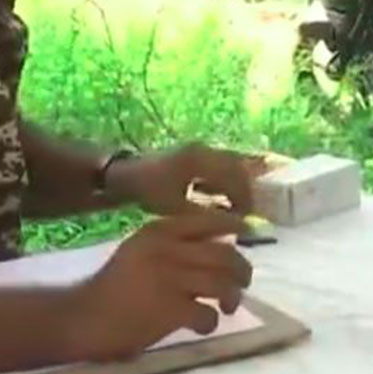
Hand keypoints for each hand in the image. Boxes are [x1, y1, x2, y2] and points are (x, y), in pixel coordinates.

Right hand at [64, 212, 252, 361]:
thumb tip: (222, 245)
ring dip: (232, 296)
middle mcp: (167, 249)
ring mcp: (169, 280)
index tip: (248, 234)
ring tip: (227, 307)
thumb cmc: (112, 286)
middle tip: (241, 283)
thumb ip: (174, 244)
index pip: (208, 220)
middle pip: (224, 253)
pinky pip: (207, 315)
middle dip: (241, 270)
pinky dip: (209, 322)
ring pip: (222, 283)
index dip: (234, 226)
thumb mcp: (140, 251)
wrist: (81, 317)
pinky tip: (200, 326)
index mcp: (159, 231)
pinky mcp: (169, 311)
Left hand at [109, 143, 266, 213]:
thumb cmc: (149, 192)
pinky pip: (220, 165)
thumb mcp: (175, 208)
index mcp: (200, 161)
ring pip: (230, 164)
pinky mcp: (195, 154)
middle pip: (237, 167)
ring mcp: (199, 150)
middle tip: (248, 213)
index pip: (234, 177)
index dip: (244, 198)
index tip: (246, 218)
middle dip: (245, 190)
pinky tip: (224, 198)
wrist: (124, 174)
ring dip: (237, 184)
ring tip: (239, 207)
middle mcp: (204, 151)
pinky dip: (226, 180)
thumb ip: (205, 214)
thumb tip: (231, 223)